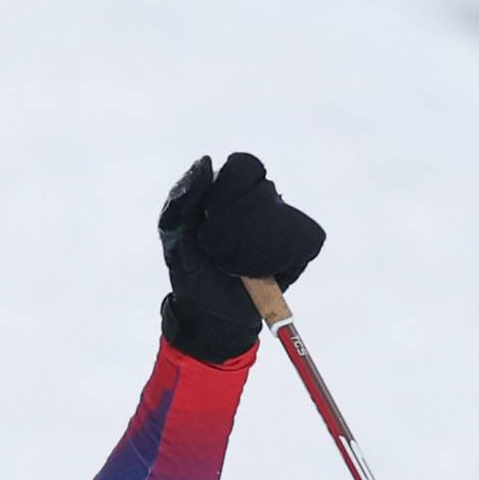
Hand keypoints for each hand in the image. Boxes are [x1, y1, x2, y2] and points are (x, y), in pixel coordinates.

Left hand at [155, 151, 323, 363]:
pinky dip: (280, 260)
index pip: (244, 167)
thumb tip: (206, 161)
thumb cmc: (192, 275)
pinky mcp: (301, 248)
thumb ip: (182, 198)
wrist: (211, 318)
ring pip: (282, 216)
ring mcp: (283, 224)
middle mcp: (262, 201)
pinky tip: (262, 273)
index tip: (209, 221)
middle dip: (234, 226)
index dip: (227, 193)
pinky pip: (303, 239)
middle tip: (219, 251)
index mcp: (231, 191)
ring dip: (253, 248)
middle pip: (263, 190)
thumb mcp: (175, 237)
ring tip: (237, 266)